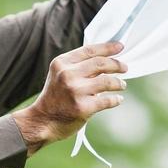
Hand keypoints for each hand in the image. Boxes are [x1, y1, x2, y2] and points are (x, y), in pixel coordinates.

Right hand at [11, 42, 127, 155]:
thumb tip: (106, 61)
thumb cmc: (54, 98)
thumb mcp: (59, 75)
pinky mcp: (82, 107)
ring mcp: (75, 91)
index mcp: (62, 63)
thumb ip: (78, 67)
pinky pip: (107, 101)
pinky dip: (116, 99)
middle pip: (101, 63)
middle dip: (116, 65)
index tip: (120, 46)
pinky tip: (118, 99)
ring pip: (107, 81)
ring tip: (122, 84)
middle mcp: (67, 74)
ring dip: (118, 82)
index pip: (90, 50)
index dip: (108, 47)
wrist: (42, 121)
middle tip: (124, 68)